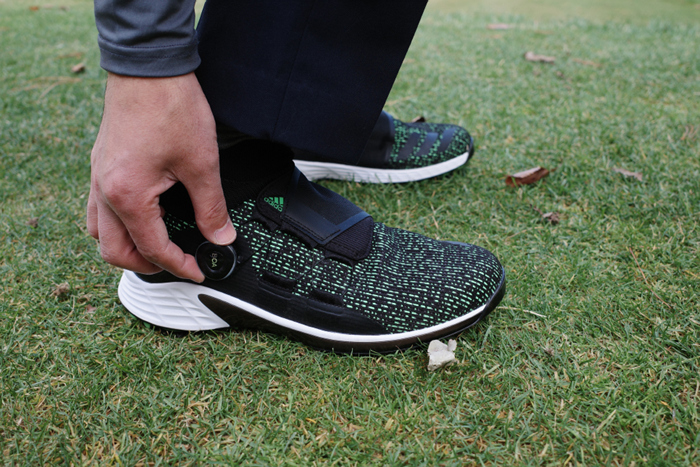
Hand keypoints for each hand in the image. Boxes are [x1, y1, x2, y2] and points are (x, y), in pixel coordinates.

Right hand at [87, 72, 234, 281]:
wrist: (149, 67)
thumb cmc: (171, 107)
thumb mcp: (202, 163)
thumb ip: (211, 207)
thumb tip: (221, 236)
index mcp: (128, 196)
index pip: (151, 248)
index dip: (178, 265)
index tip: (198, 270)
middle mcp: (104, 190)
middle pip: (114, 250)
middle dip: (145, 265)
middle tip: (176, 265)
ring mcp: (97, 177)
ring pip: (98, 232)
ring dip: (125, 247)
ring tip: (155, 248)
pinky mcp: (100, 164)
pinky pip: (97, 209)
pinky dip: (116, 224)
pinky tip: (141, 217)